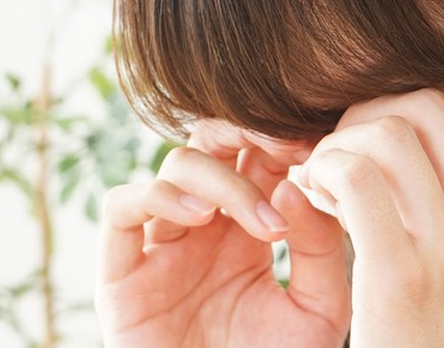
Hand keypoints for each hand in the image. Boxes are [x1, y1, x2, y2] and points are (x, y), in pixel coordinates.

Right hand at [95, 120, 351, 347]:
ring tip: (260, 225)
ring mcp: (161, 242)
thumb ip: (321, 248)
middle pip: (213, 140)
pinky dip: (157, 196)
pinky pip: (122, 205)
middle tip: (286, 149)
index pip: (259, 153)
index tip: (316, 144)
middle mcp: (204, 225)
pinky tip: (197, 219)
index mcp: (250, 227)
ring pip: (176, 165)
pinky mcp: (121, 268)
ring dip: (220, 178)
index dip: (282, 137)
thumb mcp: (319, 311)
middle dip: (246, 132)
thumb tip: (293, 184)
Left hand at [296, 90, 443, 346]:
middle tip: (338, 156)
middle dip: (369, 118)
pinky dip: (322, 173)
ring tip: (322, 184)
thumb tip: (421, 157)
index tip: (375, 154)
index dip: (412, 122)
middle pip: (429, 109)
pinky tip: (311, 201)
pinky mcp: (401, 274)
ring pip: (387, 133)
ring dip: (339, 146)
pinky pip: (354, 176)